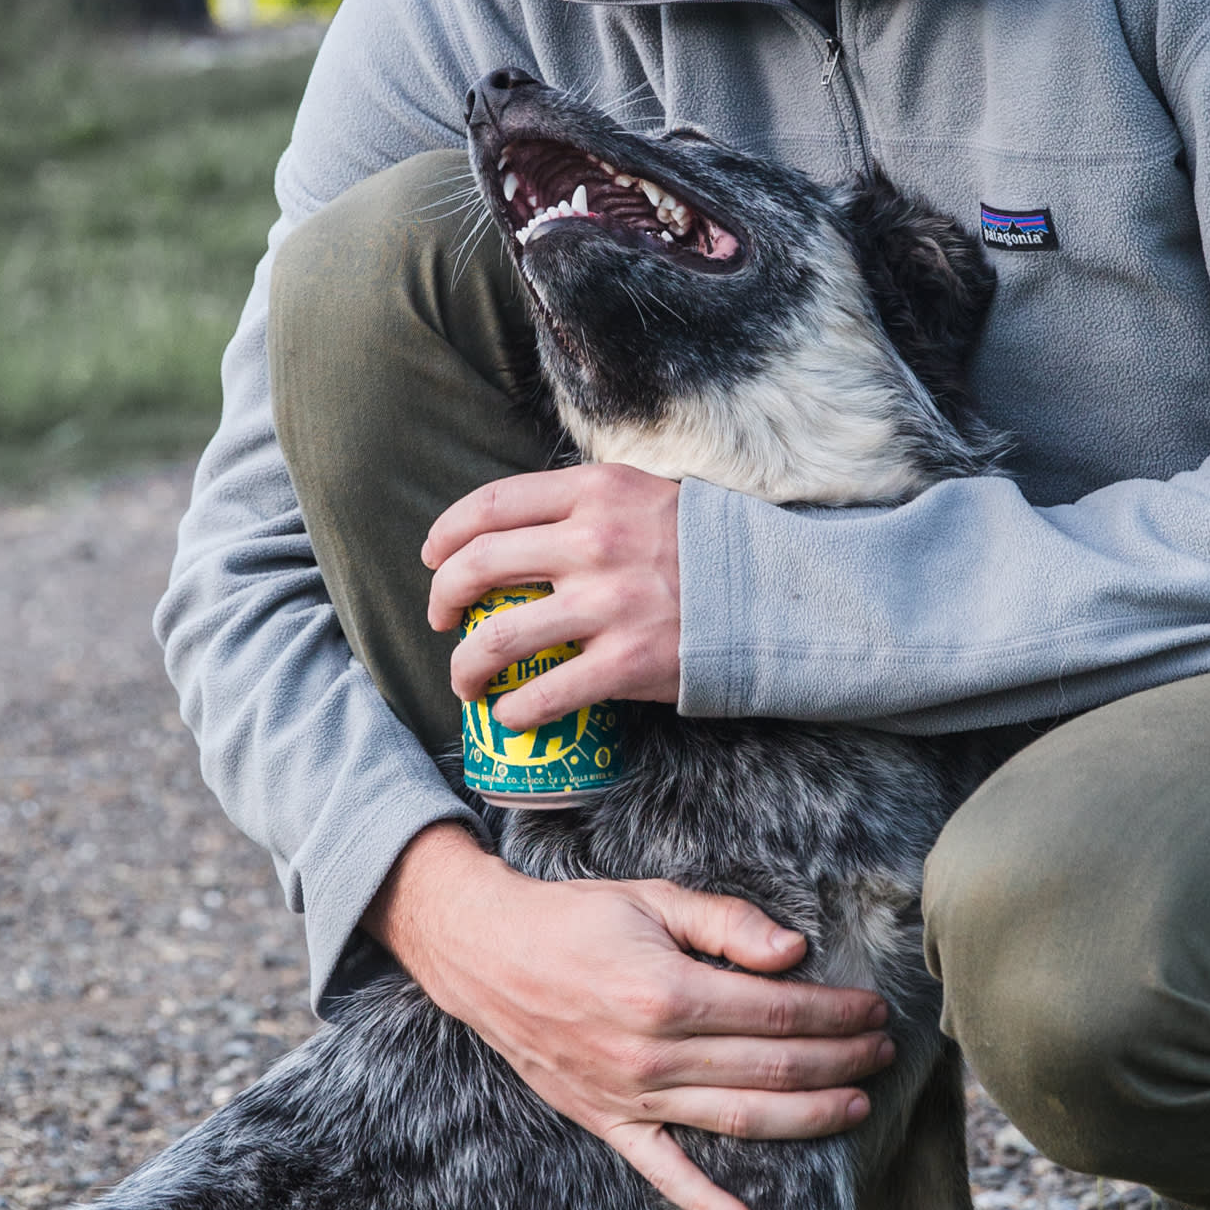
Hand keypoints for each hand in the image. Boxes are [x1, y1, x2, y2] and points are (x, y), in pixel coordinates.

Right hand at [364, 825, 892, 1209]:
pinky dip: (705, 1204)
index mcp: (668, 991)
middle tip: (882, 1051)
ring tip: (856, 1105)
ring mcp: (630, 1096)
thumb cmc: (573, 919)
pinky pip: (663, 1172)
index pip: (779, 1012)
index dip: (836, 1013)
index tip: (872, 1009)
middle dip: (839, 1060)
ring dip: (808, 1117)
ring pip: (739, 1119)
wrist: (484, 954)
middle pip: (773, 1067)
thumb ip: (728, 924)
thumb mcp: (652, 899)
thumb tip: (794, 954)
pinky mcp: (608, 1122)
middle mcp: (653, 1054)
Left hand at [426, 465, 681, 723]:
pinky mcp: (626, 662)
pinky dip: (514, 711)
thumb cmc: (703, 547)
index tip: (433, 559)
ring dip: (465, 666)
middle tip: (442, 621)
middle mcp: (594, 542)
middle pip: (478, 567)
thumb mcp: (645, 495)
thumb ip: (584, 504)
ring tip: (465, 681)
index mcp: (595, 492)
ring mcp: (608, 604)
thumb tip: (517, 527)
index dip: (446, 536)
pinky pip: (544, 694)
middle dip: (444, 600)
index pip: (490, 505)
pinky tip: (509, 717)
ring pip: (498, 639)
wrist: (777, 595)